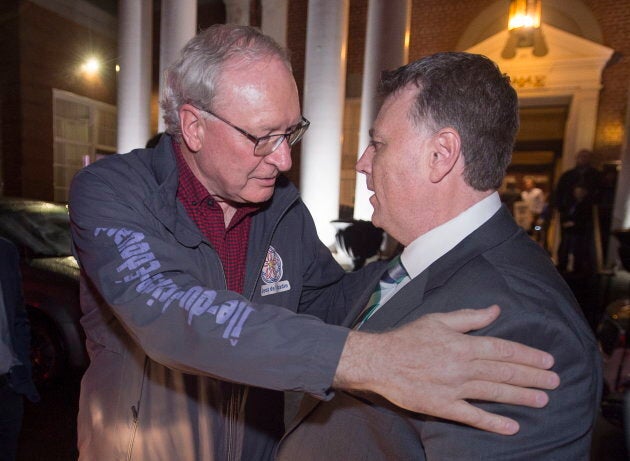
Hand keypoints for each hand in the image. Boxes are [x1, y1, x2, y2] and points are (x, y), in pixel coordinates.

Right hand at [334, 305, 558, 434]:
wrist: (380, 361)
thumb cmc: (407, 338)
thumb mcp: (438, 319)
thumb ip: (469, 317)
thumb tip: (496, 311)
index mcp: (463, 344)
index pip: (503, 350)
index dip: (528, 355)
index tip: (548, 361)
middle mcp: (462, 366)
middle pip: (504, 372)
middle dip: (533, 377)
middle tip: (555, 382)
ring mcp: (453, 388)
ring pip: (494, 393)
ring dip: (521, 397)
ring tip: (543, 401)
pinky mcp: (443, 406)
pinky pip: (472, 416)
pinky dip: (493, 423)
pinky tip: (512, 427)